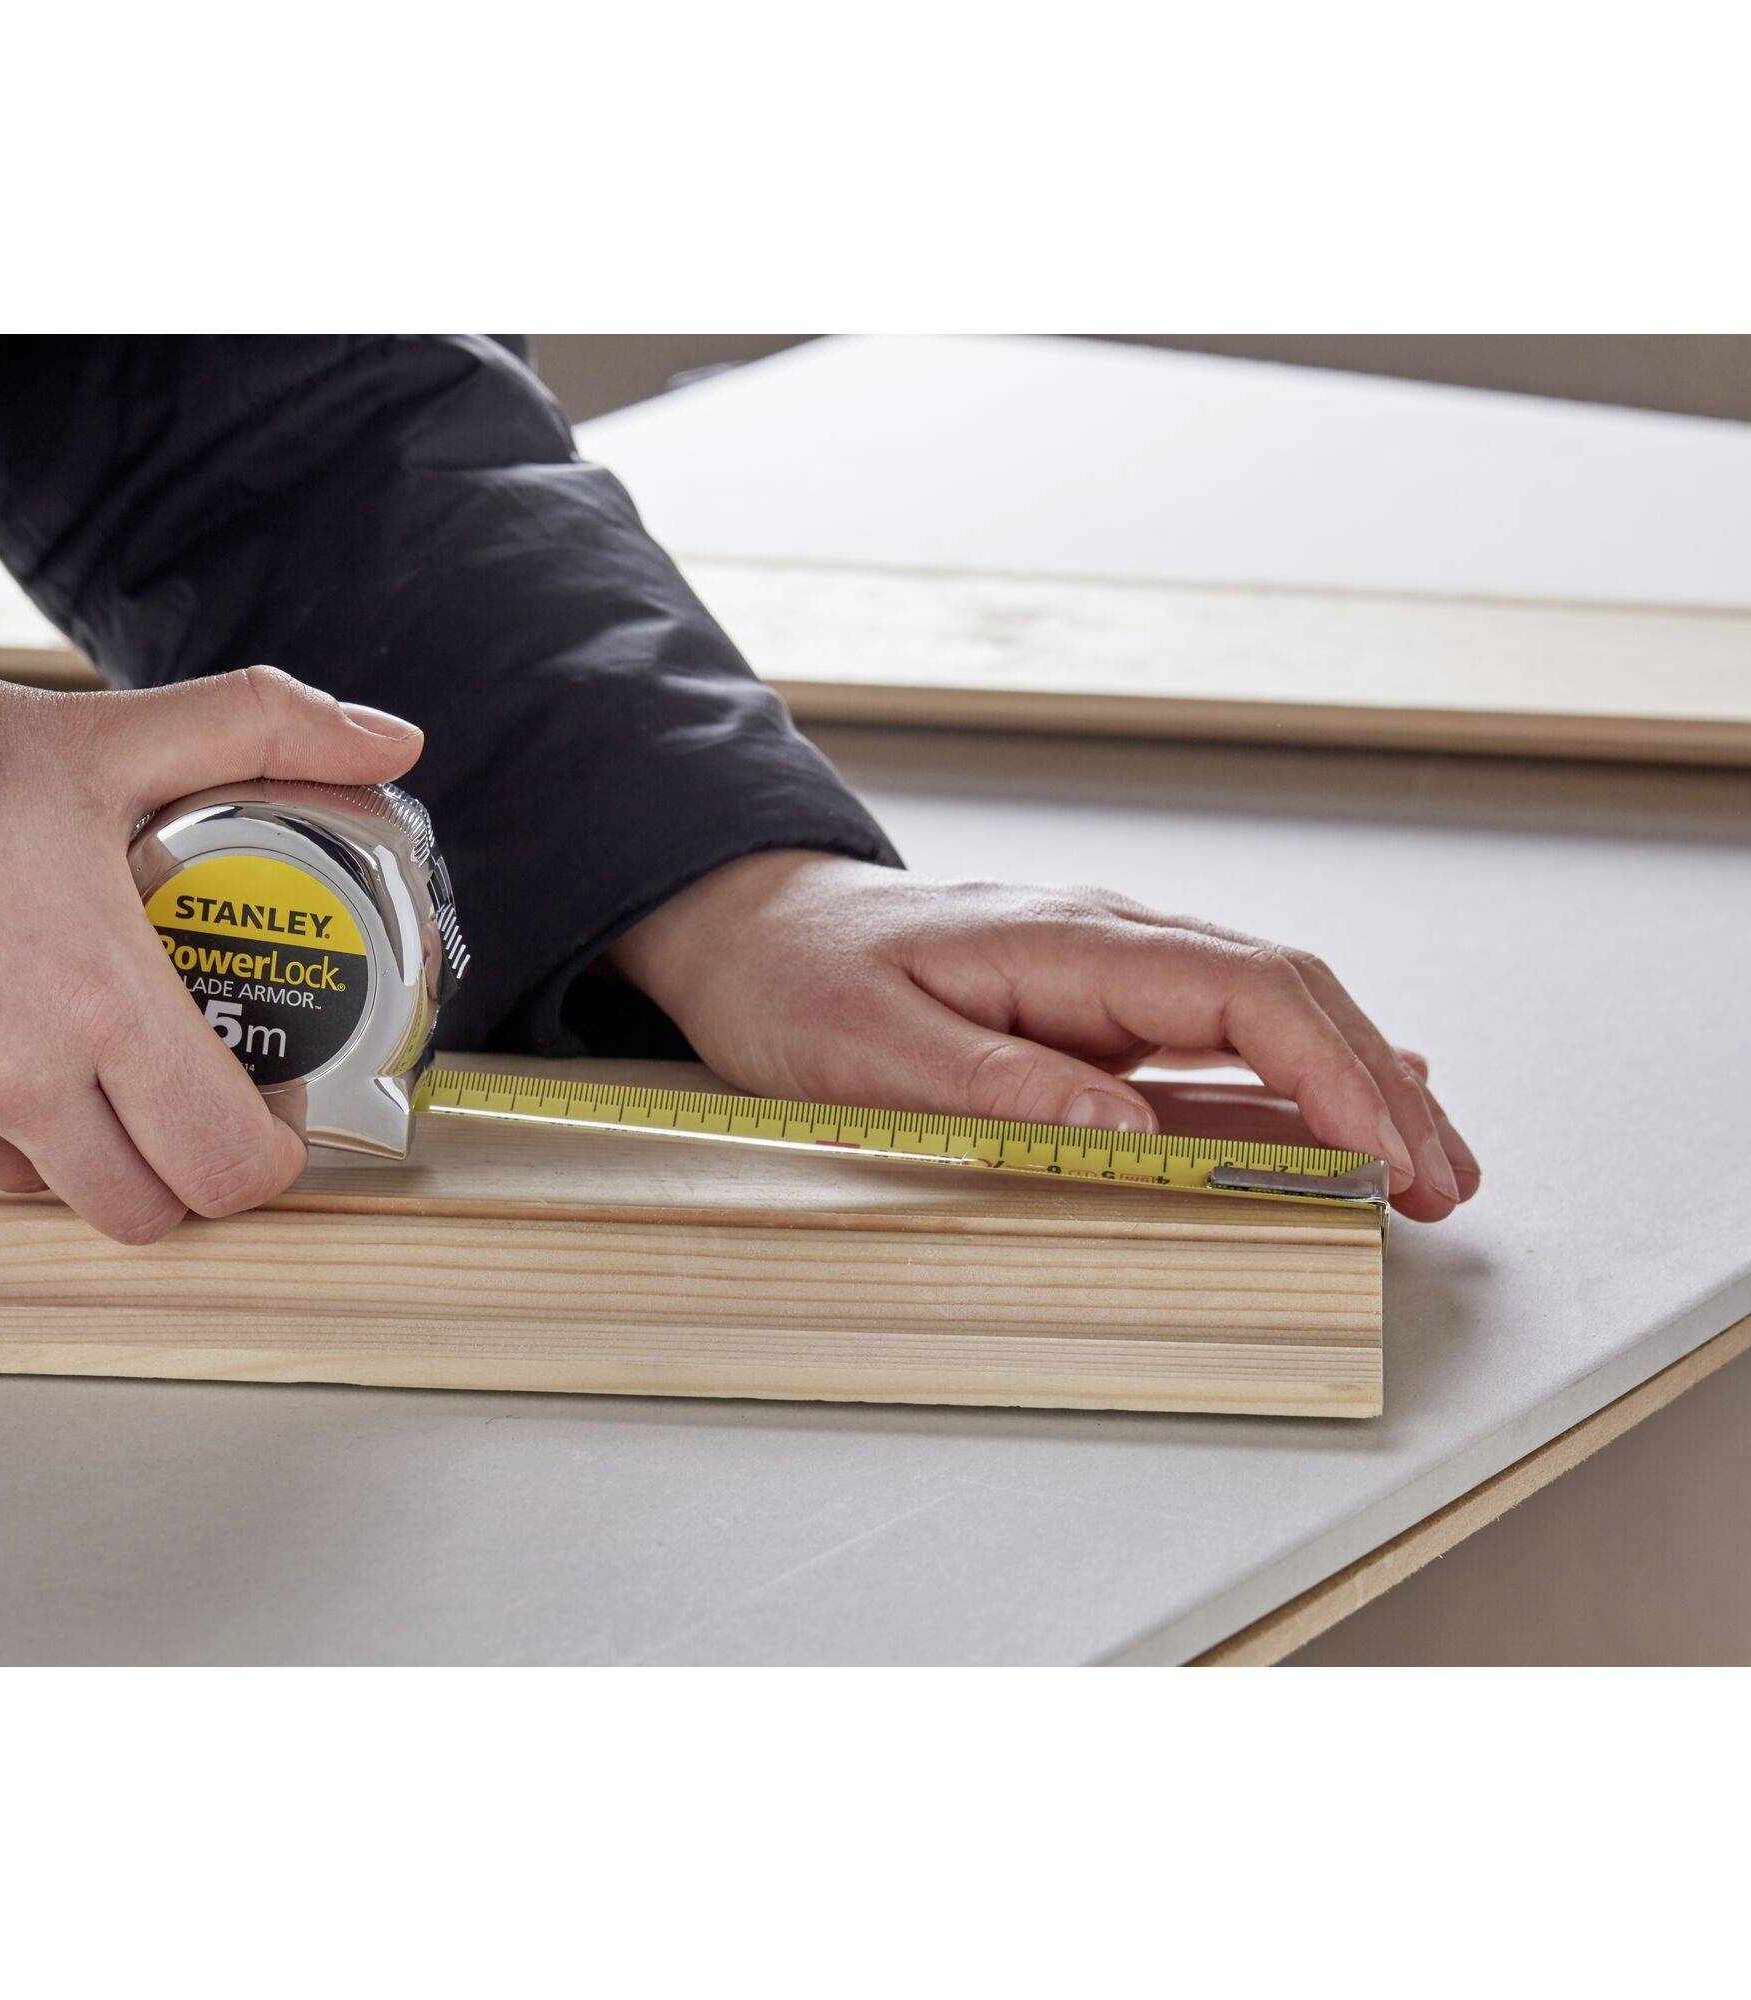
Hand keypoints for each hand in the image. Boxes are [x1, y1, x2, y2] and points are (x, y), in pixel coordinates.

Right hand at [0, 667, 423, 1240]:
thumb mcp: (112, 736)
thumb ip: (263, 730)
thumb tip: (392, 741)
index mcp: (93, 998)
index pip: (223, 1166)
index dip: (267, 1153)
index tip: (270, 1107)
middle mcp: (3, 1077)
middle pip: (141, 1211)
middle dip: (181, 1167)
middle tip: (186, 1093)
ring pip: (39, 1189)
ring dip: (74, 1146)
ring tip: (73, 1048)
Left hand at [609, 853, 1479, 1221]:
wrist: (755, 930)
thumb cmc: (800, 984)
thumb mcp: (870, 1049)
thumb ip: (997, 1087)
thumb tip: (1130, 1133)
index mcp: (1067, 943)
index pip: (1243, 991)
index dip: (1330, 1070)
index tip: (1385, 1152)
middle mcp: (1109, 943)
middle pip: (1287, 996)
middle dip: (1379, 1086)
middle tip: (1449, 1182)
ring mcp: (1110, 973)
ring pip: (1271, 1015)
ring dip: (1358, 1085)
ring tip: (1435, 1168)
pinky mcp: (1096, 1008)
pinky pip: (1220, 1038)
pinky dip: (1299, 1078)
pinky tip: (1351, 1115)